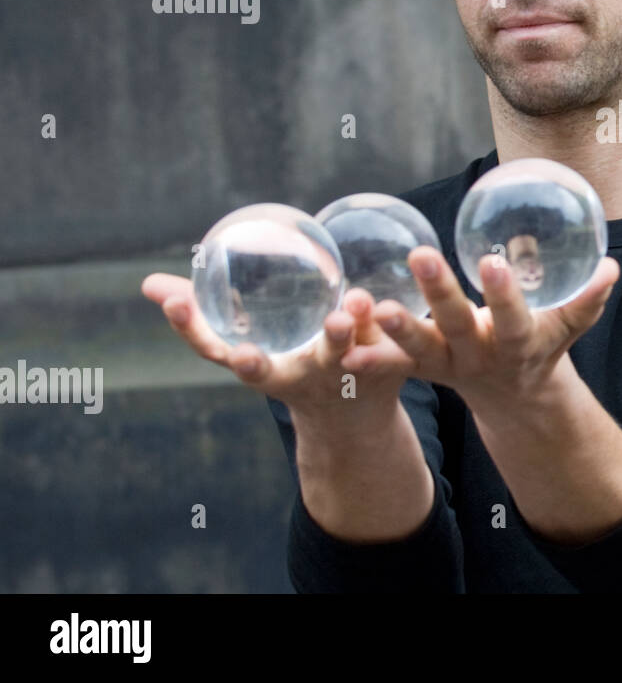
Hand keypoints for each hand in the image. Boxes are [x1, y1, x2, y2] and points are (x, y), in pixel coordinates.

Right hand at [140, 273, 415, 416]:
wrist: (355, 420)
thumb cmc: (291, 367)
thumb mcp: (250, 345)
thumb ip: (207, 314)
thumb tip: (148, 283)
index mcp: (262, 370)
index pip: (217, 353)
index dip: (193, 330)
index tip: (175, 303)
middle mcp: (298, 379)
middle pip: (279, 371)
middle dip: (260, 361)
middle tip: (256, 342)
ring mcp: (341, 379)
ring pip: (342, 356)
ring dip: (343, 333)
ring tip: (351, 301)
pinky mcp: (384, 374)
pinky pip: (388, 352)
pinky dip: (391, 330)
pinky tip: (392, 300)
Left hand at [353, 247, 619, 410]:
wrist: (516, 397)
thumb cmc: (544, 344)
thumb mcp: (569, 327)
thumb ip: (587, 299)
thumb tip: (609, 265)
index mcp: (517, 344)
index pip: (512, 317)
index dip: (503, 295)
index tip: (492, 262)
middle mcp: (480, 356)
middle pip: (458, 325)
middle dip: (440, 293)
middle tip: (422, 255)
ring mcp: (449, 365)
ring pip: (419, 349)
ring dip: (396, 329)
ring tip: (374, 307)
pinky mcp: (423, 368)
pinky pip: (393, 365)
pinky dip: (369, 359)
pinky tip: (342, 349)